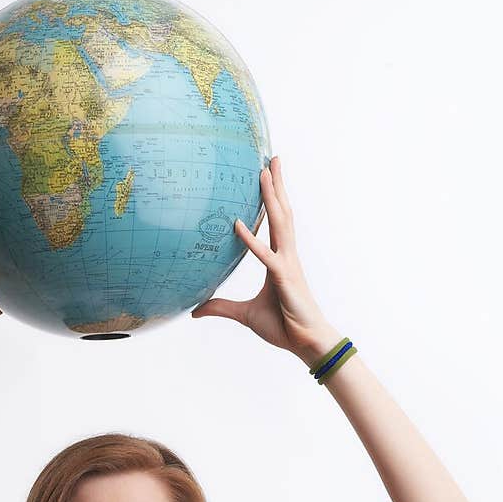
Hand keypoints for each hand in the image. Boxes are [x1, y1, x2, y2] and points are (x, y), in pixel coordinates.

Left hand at [191, 156, 336, 363]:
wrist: (306, 343)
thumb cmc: (284, 327)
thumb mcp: (244, 315)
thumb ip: (221, 308)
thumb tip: (196, 309)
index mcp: (280, 260)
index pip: (276, 223)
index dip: (272, 200)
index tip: (267, 177)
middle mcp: (286, 256)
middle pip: (282, 213)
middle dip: (276, 185)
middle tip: (271, 158)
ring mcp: (286, 264)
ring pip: (280, 223)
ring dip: (272, 196)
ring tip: (266, 170)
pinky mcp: (283, 279)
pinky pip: (264, 256)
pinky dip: (251, 240)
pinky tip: (237, 224)